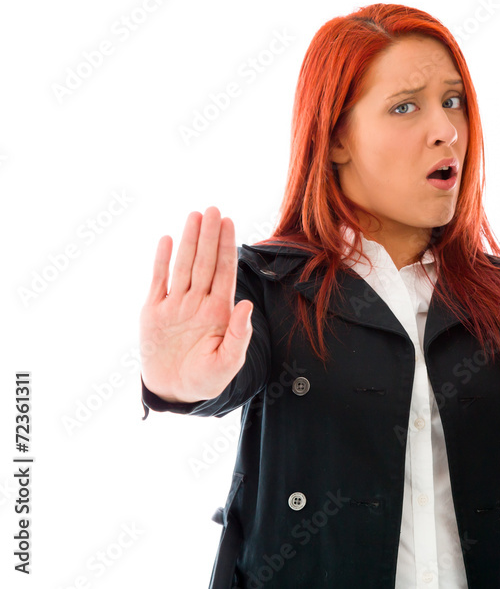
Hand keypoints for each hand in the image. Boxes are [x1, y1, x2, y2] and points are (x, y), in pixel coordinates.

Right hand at [138, 207, 254, 402]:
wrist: (175, 391)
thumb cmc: (206, 379)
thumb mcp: (227, 363)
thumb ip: (238, 335)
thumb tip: (246, 305)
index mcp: (219, 312)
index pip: (224, 272)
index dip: (227, 247)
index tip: (229, 223)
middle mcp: (198, 302)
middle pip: (205, 263)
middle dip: (209, 236)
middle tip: (213, 208)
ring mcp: (176, 305)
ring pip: (183, 266)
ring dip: (189, 241)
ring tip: (194, 216)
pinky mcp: (153, 312)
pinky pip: (158, 281)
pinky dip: (161, 261)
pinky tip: (166, 240)